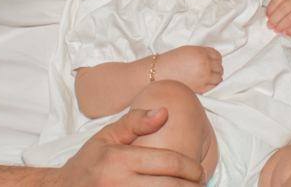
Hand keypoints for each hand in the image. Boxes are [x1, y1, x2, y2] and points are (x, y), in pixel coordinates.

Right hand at [55, 107, 205, 185]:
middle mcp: (118, 183)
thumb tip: (164, 112)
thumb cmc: (89, 162)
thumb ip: (135, 122)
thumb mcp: (107, 136)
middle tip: (200, 184)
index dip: (191, 168)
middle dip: (191, 186)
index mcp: (118, 160)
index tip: (200, 171)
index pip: (168, 163)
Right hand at [155, 46, 222, 93]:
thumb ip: (203, 52)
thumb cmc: (172, 61)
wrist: (159, 73)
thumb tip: (214, 57)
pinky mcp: (200, 89)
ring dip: (215, 77)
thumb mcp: (189, 50)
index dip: (216, 59)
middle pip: (219, 67)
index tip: (213, 62)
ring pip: (219, 78)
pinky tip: (204, 84)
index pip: (217, 55)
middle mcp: (204, 64)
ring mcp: (203, 77)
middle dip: (215, 68)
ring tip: (207, 78)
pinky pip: (213, 87)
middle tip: (209, 70)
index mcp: (201, 53)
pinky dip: (211, 86)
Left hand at [267, 0, 290, 34]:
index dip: (270, 10)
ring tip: (276, 30)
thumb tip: (269, 15)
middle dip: (274, 20)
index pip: (276, 0)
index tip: (267, 17)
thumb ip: (279, 1)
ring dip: (281, 26)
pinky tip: (285, 33)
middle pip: (283, 10)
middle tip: (269, 26)